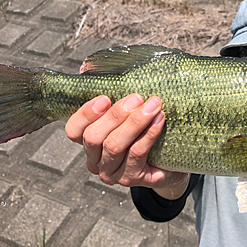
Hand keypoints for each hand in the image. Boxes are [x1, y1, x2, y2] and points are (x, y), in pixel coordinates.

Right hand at [65, 94, 189, 199]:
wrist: (173, 164)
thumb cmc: (147, 133)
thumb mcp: (129, 113)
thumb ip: (111, 94)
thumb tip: (87, 67)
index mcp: (90, 144)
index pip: (73, 131)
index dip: (85, 114)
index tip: (105, 97)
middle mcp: (97, 161)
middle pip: (94, 138)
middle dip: (116, 115)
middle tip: (137, 97)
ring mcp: (113, 174)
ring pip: (114, 146)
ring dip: (135, 122)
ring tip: (154, 105)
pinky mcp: (133, 179)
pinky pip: (137, 154)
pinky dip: (149, 134)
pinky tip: (160, 120)